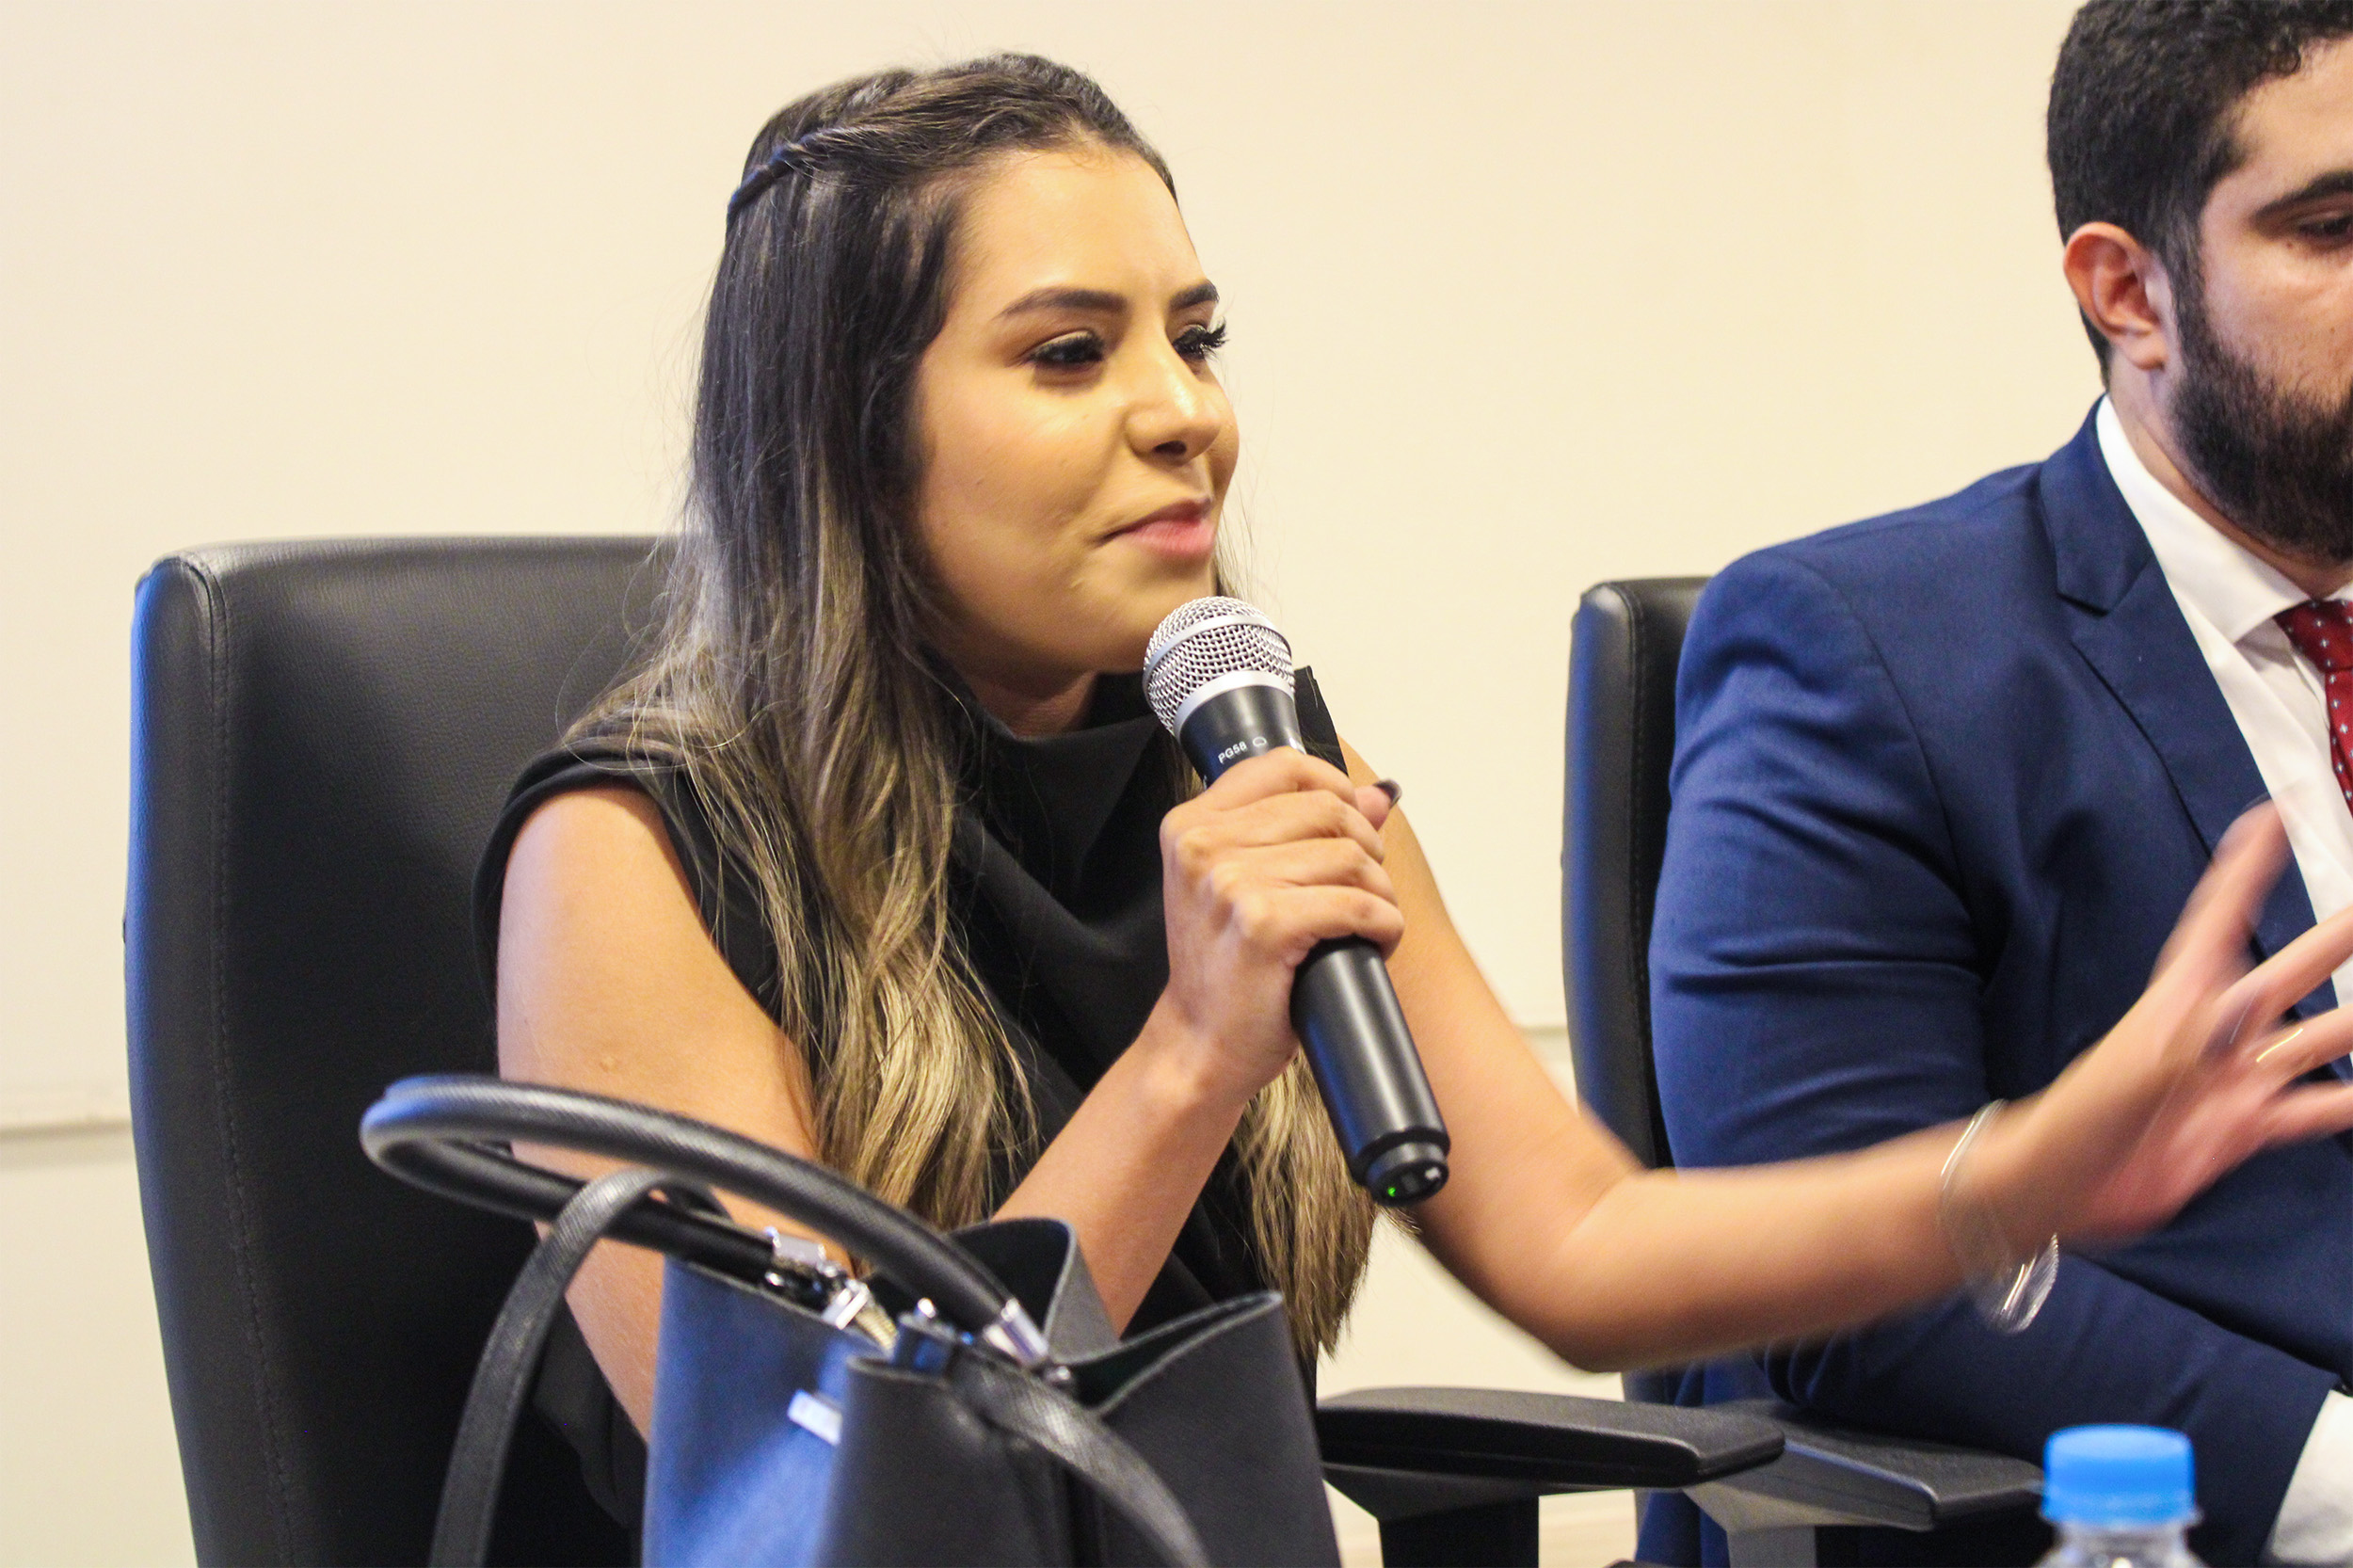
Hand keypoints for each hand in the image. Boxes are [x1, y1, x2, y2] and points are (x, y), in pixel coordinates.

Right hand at [1146, 749, 1400, 1106]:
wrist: (1200, 1045)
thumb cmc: (1225, 969)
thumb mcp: (1246, 884)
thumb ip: (1303, 830)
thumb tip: (1378, 794)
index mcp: (1190, 825)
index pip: (1283, 766)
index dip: (1335, 786)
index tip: (1352, 822)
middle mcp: (1203, 847)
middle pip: (1328, 810)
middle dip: (1367, 846)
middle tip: (1364, 886)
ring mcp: (1230, 884)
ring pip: (1350, 857)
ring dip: (1379, 891)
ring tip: (1368, 920)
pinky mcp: (1264, 925)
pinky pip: (1357, 904)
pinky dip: (1383, 924)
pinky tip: (1375, 941)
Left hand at [1974, 805, 2352, 1247]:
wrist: (2063, 1188)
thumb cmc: (2080, 1121)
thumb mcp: (2131, 1078)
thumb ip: (2186, 1047)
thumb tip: (2242, 1011)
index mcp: (2183, 999)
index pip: (2221, 915)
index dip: (2248, 865)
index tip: (2277, 813)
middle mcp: (2218, 1030)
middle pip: (2294, 971)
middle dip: (2341, 938)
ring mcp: (2234, 1078)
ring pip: (2319, 1039)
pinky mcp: (2241, 1128)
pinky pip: (2313, 1110)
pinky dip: (2351, 1104)